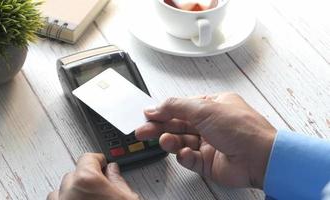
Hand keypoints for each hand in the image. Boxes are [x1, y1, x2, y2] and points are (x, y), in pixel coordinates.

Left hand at [47, 153, 138, 199]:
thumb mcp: (127, 198)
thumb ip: (118, 181)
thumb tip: (113, 172)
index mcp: (87, 180)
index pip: (88, 158)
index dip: (98, 160)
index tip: (103, 163)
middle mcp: (68, 192)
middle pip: (74, 174)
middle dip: (87, 177)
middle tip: (101, 186)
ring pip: (61, 190)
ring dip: (73, 191)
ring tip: (89, 198)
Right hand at [135, 93, 275, 188]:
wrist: (260, 158)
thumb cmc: (242, 128)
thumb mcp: (204, 108)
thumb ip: (176, 106)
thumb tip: (155, 107)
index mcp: (212, 106)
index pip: (181, 107)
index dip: (164, 111)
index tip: (148, 114)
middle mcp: (211, 124)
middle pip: (178, 125)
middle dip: (159, 127)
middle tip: (143, 131)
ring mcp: (209, 144)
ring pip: (181, 142)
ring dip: (171, 141)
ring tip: (165, 141)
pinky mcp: (209, 162)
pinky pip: (189, 159)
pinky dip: (185, 156)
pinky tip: (185, 153)